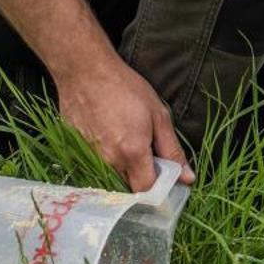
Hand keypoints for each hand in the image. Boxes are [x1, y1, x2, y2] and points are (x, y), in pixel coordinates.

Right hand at [57, 57, 193, 190]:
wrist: (86, 73)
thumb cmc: (126, 89)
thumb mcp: (159, 115)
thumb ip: (172, 150)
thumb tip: (188, 177)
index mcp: (132, 152)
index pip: (147, 190)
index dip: (159, 189)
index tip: (166, 178)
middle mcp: (108, 162)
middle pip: (128, 188)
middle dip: (141, 180)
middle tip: (148, 157)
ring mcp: (89, 159)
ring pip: (111, 180)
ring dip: (124, 171)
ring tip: (127, 143)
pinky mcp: (75, 153)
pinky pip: (94, 168)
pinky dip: (105, 162)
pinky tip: (109, 139)